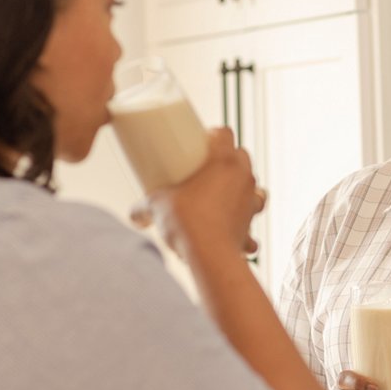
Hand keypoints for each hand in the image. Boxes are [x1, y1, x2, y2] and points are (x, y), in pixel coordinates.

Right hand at [148, 128, 265, 258]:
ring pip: (255, 186)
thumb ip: (143, 208)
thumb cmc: (187, 223)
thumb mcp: (157, 207)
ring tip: (223, 196)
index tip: (201, 141)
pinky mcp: (251, 223)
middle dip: (228, 159)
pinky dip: (245, 223)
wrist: (210, 256)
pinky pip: (252, 219)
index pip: (225, 133)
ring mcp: (251, 200)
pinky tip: (233, 230)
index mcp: (224, 160)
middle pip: (242, 156)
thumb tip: (135, 215)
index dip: (214, 134)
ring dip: (242, 188)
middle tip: (206, 168)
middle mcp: (243, 177)